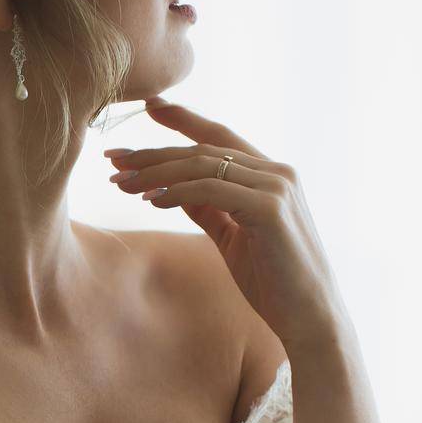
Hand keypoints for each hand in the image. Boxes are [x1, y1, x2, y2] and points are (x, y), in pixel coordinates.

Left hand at [105, 97, 350, 351]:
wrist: (308, 316)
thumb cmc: (272, 280)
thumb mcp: (231, 236)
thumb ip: (207, 208)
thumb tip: (170, 189)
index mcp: (270, 174)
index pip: (219, 136)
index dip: (183, 119)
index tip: (147, 106)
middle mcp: (277, 171)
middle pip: (204, 149)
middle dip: (153, 152)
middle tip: (113, 159)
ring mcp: (276, 186)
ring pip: (204, 165)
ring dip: (156, 172)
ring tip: (121, 182)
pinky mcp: (270, 208)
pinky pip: (212, 190)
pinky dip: (177, 192)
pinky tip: (151, 200)